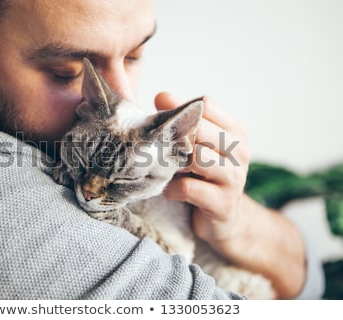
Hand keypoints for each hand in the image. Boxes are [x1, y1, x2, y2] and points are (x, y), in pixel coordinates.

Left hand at [154, 92, 306, 298]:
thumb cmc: (206, 178)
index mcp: (236, 132)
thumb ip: (183, 121)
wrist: (227, 221)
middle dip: (174, 137)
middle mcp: (240, 151)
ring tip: (166, 170)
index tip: (165, 124)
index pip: (206, 104)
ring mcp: (234, 178)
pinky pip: (188, 187)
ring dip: (172, 163)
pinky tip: (171, 191)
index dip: (181, 111)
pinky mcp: (223, 203)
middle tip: (159, 149)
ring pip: (196, 156)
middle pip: (199, 128)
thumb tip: (161, 95)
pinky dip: (172, 188)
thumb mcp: (199, 146)